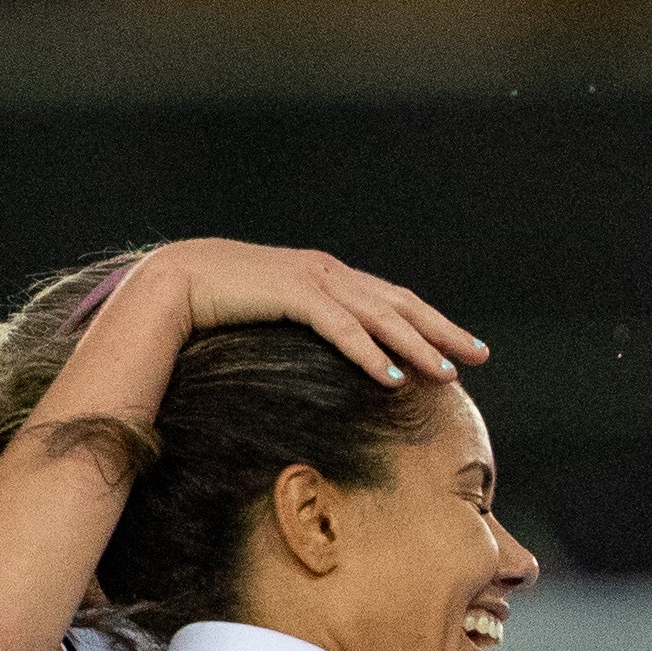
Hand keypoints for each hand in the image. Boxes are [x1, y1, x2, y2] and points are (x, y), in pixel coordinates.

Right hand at [134, 239, 484, 388]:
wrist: (172, 282)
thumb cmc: (222, 305)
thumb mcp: (278, 315)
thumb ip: (312, 326)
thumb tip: (341, 354)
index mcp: (329, 276)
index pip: (393, 300)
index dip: (432, 322)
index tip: (466, 346)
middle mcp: (328, 272)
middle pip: (400, 304)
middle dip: (443, 330)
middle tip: (480, 354)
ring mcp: (311, 278)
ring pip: (379, 316)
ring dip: (416, 345)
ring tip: (446, 372)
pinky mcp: (291, 292)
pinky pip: (341, 327)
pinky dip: (370, 352)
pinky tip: (393, 376)